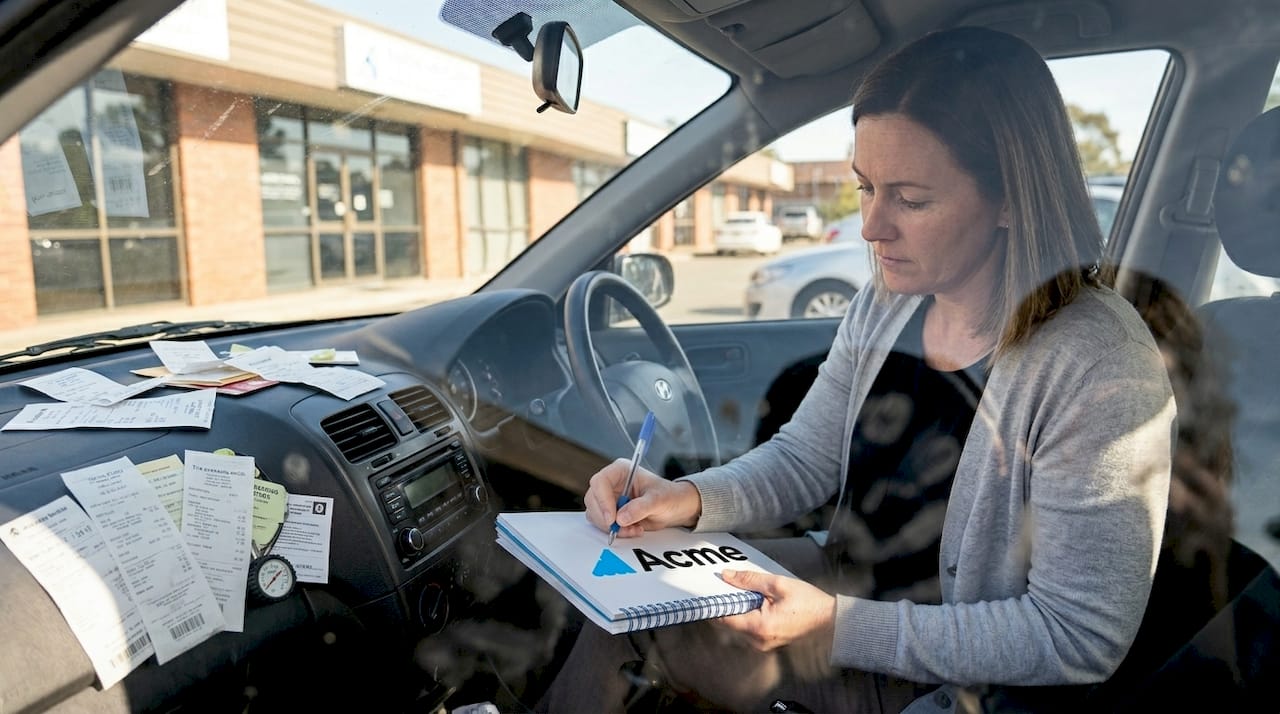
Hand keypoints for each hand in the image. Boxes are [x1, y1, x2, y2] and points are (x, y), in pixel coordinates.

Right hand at [583, 458, 701, 536]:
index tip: (612, 518)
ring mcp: (609, 498)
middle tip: (622, 528)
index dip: (602, 500)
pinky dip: (615, 531)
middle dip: (606, 518)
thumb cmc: (669, 496)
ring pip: (595, 514)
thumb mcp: (658, 500)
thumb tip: (621, 518)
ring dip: (611, 527)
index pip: (600, 482)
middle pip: (593, 499)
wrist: (675, 508)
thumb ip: (640, 507)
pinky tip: (632, 530)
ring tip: (633, 529)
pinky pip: (602, 523)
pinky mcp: (611, 512)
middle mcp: (612, 483)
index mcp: (621, 471)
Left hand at [714, 570, 834, 651]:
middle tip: (725, 583)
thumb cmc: (810, 603)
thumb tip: (727, 576)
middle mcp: (758, 641)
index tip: (706, 588)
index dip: (714, 602)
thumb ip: (750, 580)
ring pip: (738, 625)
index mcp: (759, 628)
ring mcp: (763, 644)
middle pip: (729, 622)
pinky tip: (754, 600)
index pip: (724, 617)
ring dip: (737, 608)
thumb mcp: (779, 584)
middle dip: (727, 602)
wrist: (831, 621)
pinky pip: (749, 628)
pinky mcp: (767, 643)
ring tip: (744, 590)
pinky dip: (747, 614)